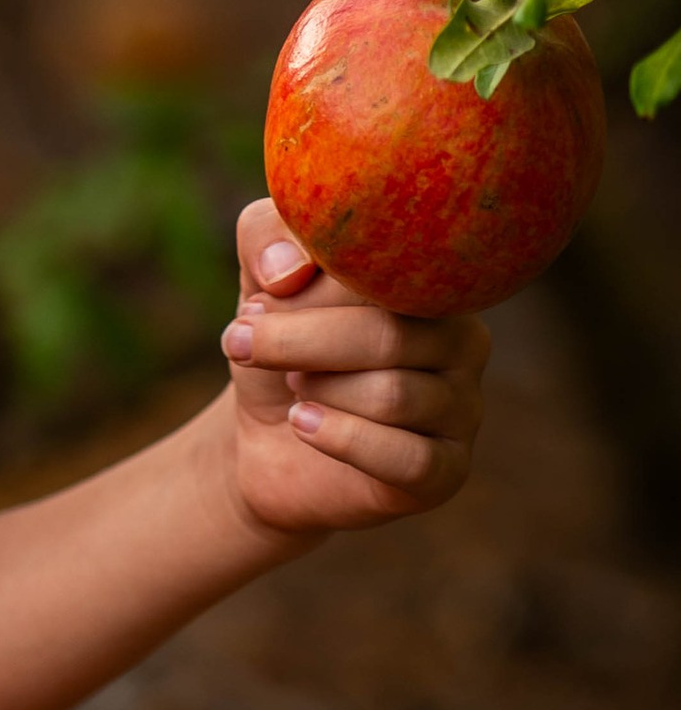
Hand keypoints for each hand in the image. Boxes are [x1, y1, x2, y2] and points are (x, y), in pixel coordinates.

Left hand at [220, 197, 486, 537]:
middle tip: (245, 344)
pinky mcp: (447, 471)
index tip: (255, 302)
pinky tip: (303, 425)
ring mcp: (463, 409)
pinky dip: (343, 439)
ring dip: (319, 390)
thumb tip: (289, 270)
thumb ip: (267, 238)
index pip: (389, 272)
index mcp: (432, 284)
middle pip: (389, 336)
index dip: (312, 288)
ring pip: (392, 397)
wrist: (268, 437)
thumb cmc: (281, 347)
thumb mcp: (261, 280)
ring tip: (294, 388)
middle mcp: (464, 342)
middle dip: (300, 341)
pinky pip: (407, 458)